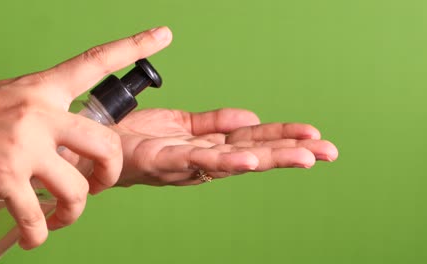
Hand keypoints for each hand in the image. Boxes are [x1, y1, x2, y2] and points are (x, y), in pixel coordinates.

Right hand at [0, 26, 171, 248]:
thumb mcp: (15, 100)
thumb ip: (49, 114)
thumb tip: (77, 142)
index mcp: (44, 89)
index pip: (96, 62)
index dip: (134, 46)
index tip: (165, 35)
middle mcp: (38, 113)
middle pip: (106, 144)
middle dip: (110, 173)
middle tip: (99, 184)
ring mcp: (23, 147)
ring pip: (79, 189)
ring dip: (74, 211)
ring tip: (62, 214)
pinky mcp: (4, 179)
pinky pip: (38, 218)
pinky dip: (40, 234)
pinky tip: (36, 234)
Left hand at [113, 108, 337, 186]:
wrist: (98, 143)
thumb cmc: (140, 136)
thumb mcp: (184, 122)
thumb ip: (217, 122)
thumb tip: (252, 117)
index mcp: (212, 146)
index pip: (256, 139)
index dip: (285, 137)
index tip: (315, 136)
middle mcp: (205, 159)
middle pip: (254, 151)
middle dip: (291, 152)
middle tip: (328, 152)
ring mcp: (187, 162)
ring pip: (235, 159)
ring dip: (271, 158)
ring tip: (304, 157)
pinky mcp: (164, 160)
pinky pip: (198, 161)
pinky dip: (225, 162)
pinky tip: (249, 160)